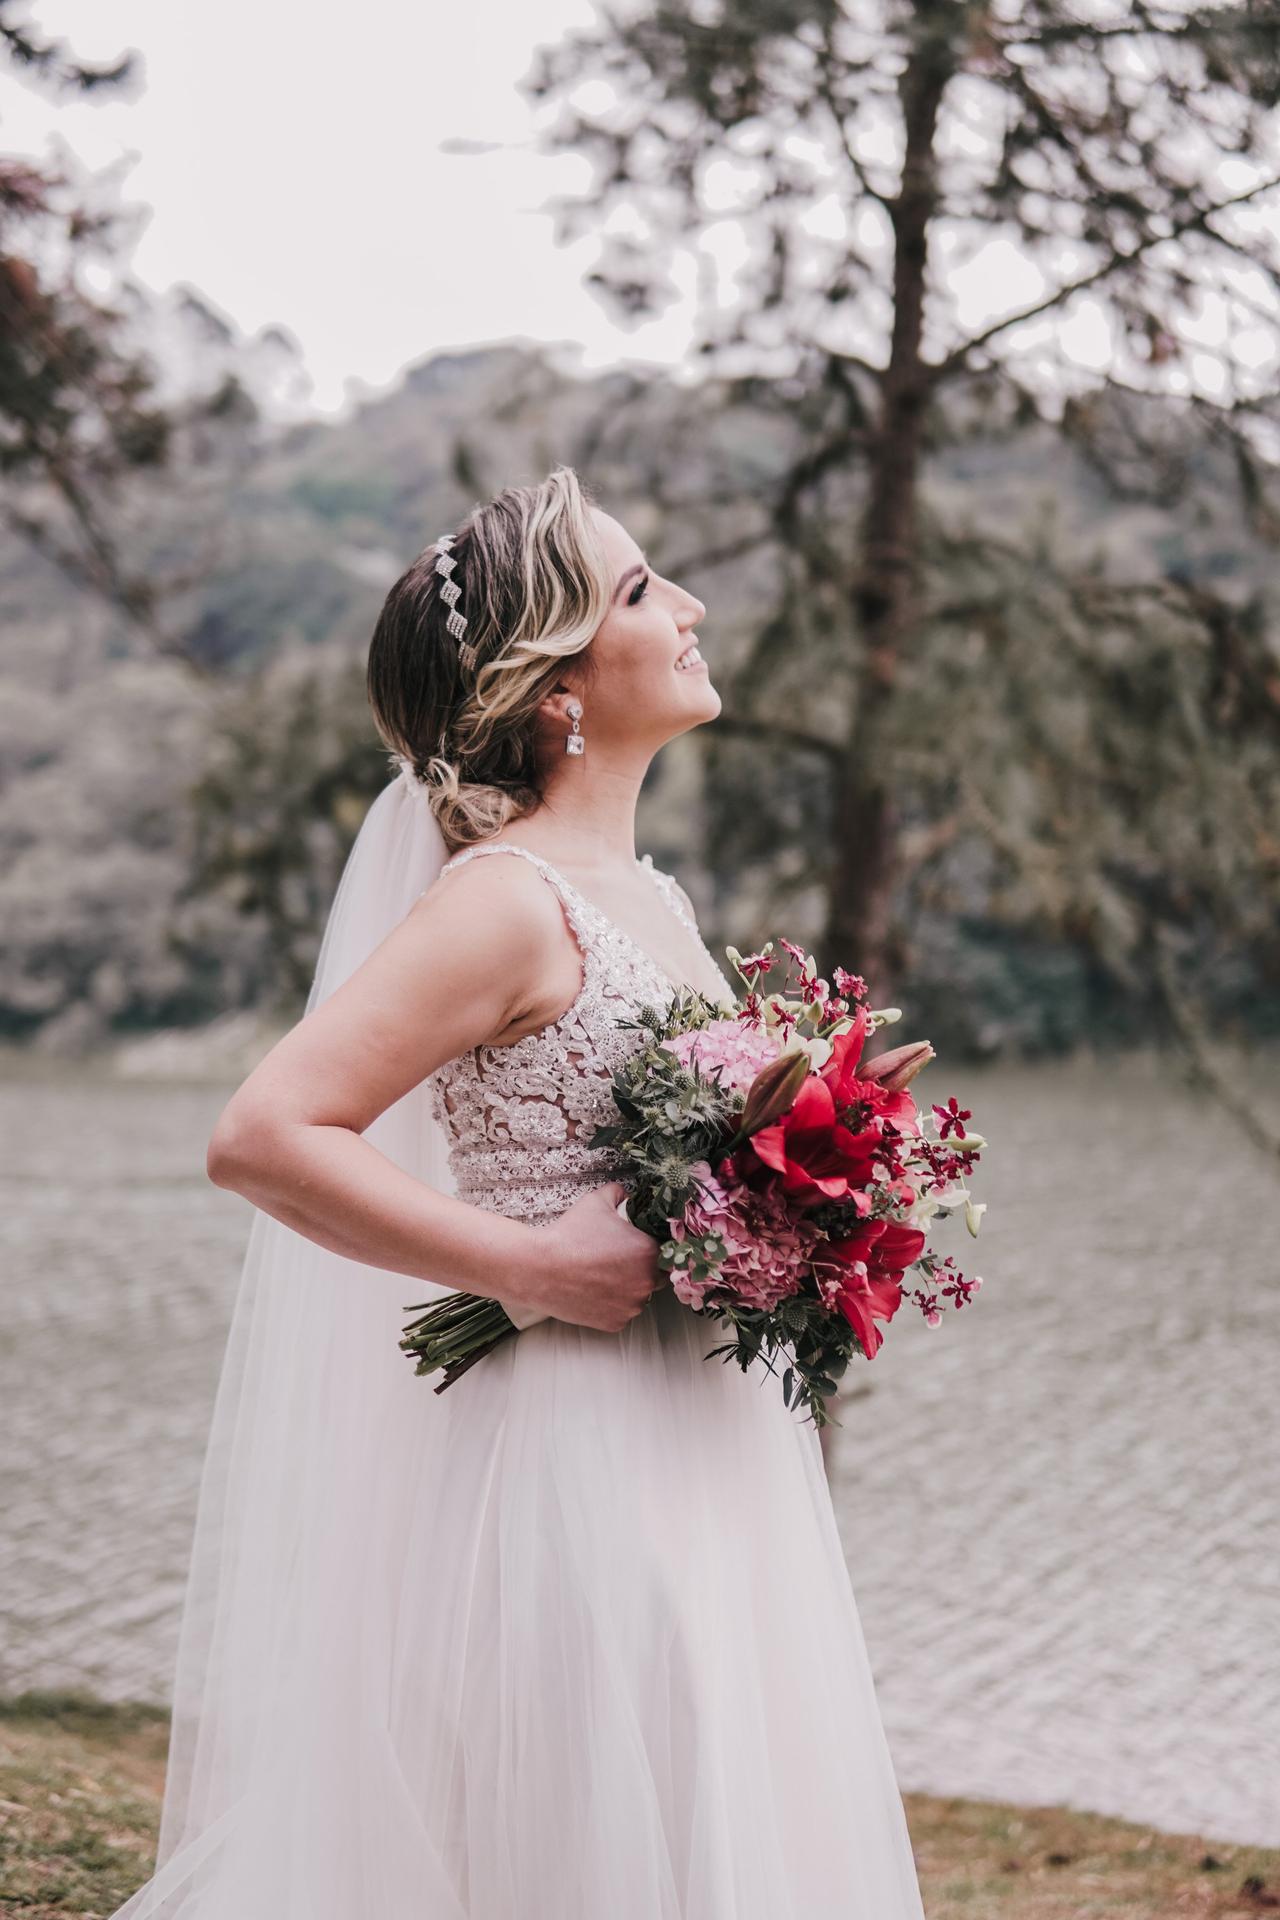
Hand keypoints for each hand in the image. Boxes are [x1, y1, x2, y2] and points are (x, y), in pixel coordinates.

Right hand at [517, 1180, 661, 1333]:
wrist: (539, 1269)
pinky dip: (613, 1305)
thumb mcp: (596, 1202)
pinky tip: (595, 1291)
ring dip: (628, 1288)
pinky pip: (622, 1312)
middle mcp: (646, 1282)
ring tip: (603, 1276)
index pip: (663, 1249)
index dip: (649, 1246)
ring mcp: (631, 1306)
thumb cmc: (569, 1234)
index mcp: (648, 1252)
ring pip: (639, 1296)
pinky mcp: (614, 1323)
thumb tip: (626, 1194)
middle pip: (655, 1275)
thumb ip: (619, 1193)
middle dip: (642, 1268)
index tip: (633, 1245)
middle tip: (617, 1260)